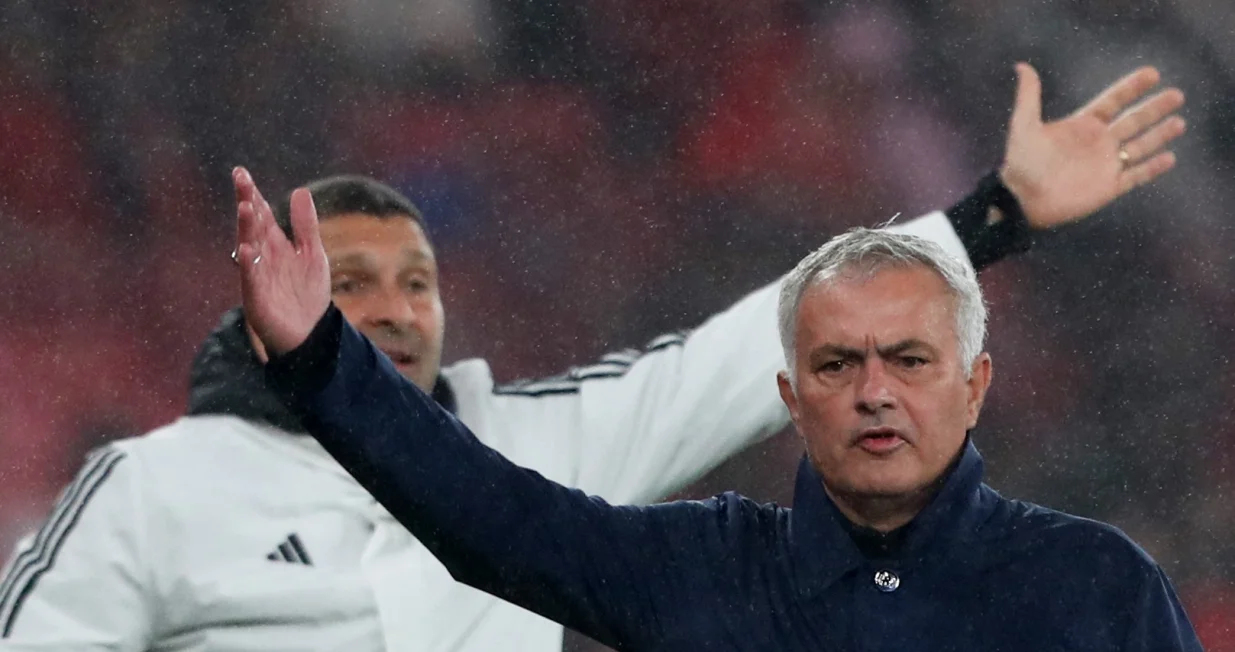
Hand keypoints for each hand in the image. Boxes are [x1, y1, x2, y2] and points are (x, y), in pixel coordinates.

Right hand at [233, 166, 330, 355]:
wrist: (309, 333)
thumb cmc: (307, 294)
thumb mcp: (312, 253)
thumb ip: (305, 225)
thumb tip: (299, 191)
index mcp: (274, 245)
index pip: (262, 215)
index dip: (253, 194)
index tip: (241, 173)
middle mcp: (262, 257)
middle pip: (253, 225)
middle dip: (247, 202)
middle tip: (239, 178)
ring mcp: (258, 276)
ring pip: (250, 246)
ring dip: (246, 227)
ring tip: (245, 206)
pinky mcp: (257, 297)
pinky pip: (250, 277)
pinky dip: (249, 263)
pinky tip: (247, 248)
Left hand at [999, 63, 1185, 228]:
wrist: (1021, 200)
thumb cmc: (1020, 163)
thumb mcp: (1023, 126)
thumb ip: (1028, 96)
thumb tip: (1022, 66)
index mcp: (1083, 125)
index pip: (1113, 101)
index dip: (1131, 87)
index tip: (1152, 73)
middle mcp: (1098, 142)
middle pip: (1133, 121)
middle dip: (1154, 108)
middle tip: (1176, 95)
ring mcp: (1105, 164)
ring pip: (1140, 146)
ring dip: (1159, 135)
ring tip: (1179, 122)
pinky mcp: (1108, 187)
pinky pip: (1136, 176)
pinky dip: (1152, 168)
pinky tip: (1170, 158)